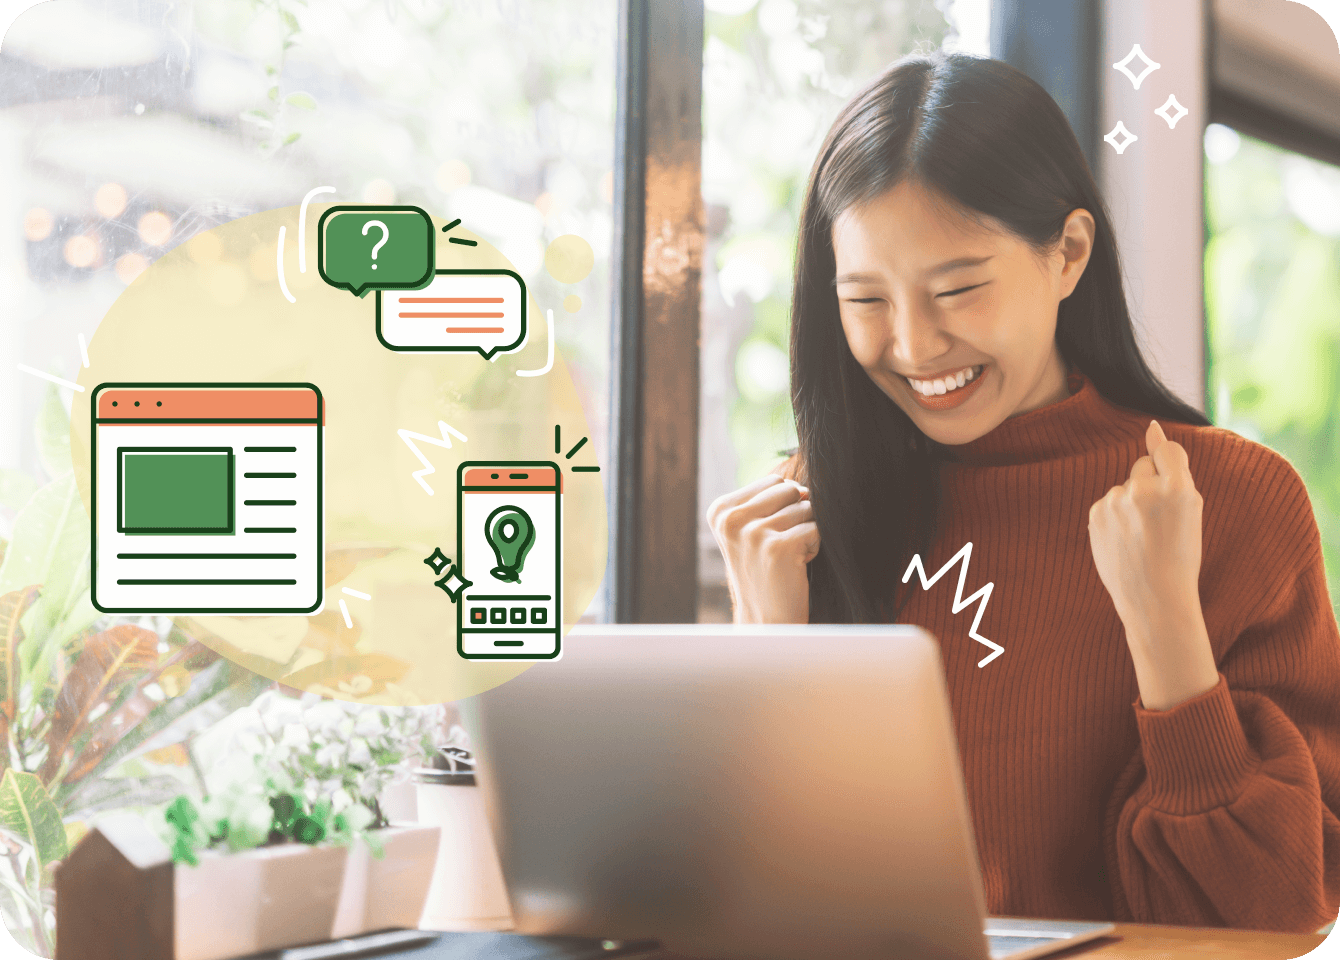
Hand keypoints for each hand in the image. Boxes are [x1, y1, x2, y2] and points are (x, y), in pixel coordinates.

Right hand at [707, 474, 819, 623]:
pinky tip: (796, 566)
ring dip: (805, 532)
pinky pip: (816, 528)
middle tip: (780, 546)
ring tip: (787, 558)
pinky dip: (814, 547)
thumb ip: (771, 499)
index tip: (766, 536)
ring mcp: (753, 533)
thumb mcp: (750, 529)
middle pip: (789, 489)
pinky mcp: (778, 548)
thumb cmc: (764, 571)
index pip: (773, 481)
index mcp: (720, 510)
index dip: (782, 506)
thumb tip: (803, 489)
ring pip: (805, 507)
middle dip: (796, 515)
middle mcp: (731, 519)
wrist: (766, 620)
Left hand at [1088, 420, 1217, 709]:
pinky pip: (1108, 503)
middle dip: (1149, 483)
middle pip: (1142, 465)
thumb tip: (1151, 427)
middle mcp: (1145, 491)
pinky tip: (1125, 541)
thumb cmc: (1180, 556)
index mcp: (1179, 490)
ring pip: (1124, 487)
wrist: (1154, 599)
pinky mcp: (1096, 513)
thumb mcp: (1190, 512)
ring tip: (1141, 537)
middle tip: (1157, 519)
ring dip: (1130, 502)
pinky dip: (1115, 516)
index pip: (1168, 450)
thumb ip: (1173, 470)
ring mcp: (1116, 502)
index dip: (1167, 458)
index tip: (1163, 463)